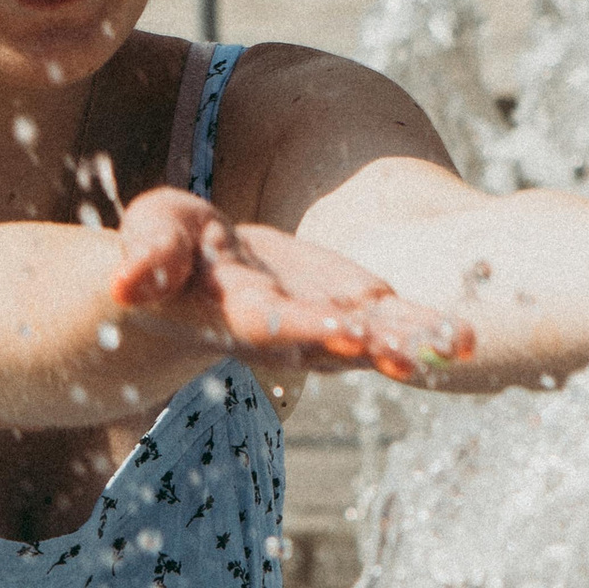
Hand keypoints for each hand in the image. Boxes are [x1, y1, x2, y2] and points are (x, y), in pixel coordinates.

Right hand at [107, 183, 471, 382]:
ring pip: (370, 338)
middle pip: (334, 340)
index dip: (305, 327)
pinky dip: (422, 330)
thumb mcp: (153, 236)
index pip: (270, 323)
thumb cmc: (167, 255)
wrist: (190, 285)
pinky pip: (389, 324)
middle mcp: (286, 330)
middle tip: (424, 352)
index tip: (344, 333)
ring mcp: (322, 326)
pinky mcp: (349, 312)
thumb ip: (148, 254)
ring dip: (413, 343)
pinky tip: (464, 338)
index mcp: (235, 311)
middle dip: (378, 344)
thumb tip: (124, 284)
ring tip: (461, 344)